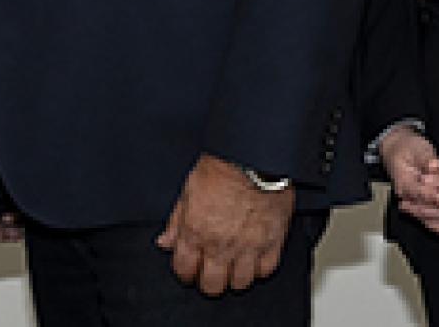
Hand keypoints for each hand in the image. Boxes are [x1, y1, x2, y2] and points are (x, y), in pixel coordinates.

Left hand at [157, 153, 293, 294]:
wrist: (254, 153)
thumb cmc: (223, 164)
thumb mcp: (190, 187)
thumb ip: (176, 220)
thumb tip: (165, 242)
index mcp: (196, 230)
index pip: (184, 270)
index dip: (185, 270)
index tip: (190, 265)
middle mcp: (220, 244)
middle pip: (212, 286)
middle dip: (209, 279)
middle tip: (212, 267)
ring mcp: (248, 246)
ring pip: (240, 283)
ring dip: (235, 276)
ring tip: (234, 262)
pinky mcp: (272, 240)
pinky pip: (266, 270)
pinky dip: (259, 267)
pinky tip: (254, 256)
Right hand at [380, 127, 438, 243]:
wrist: (399, 149)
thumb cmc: (409, 147)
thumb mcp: (417, 149)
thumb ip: (426, 159)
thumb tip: (434, 165)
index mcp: (405, 184)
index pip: (421, 194)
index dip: (435, 199)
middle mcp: (409, 199)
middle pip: (428, 216)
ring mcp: (417, 205)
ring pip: (434, 223)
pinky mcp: (426, 206)